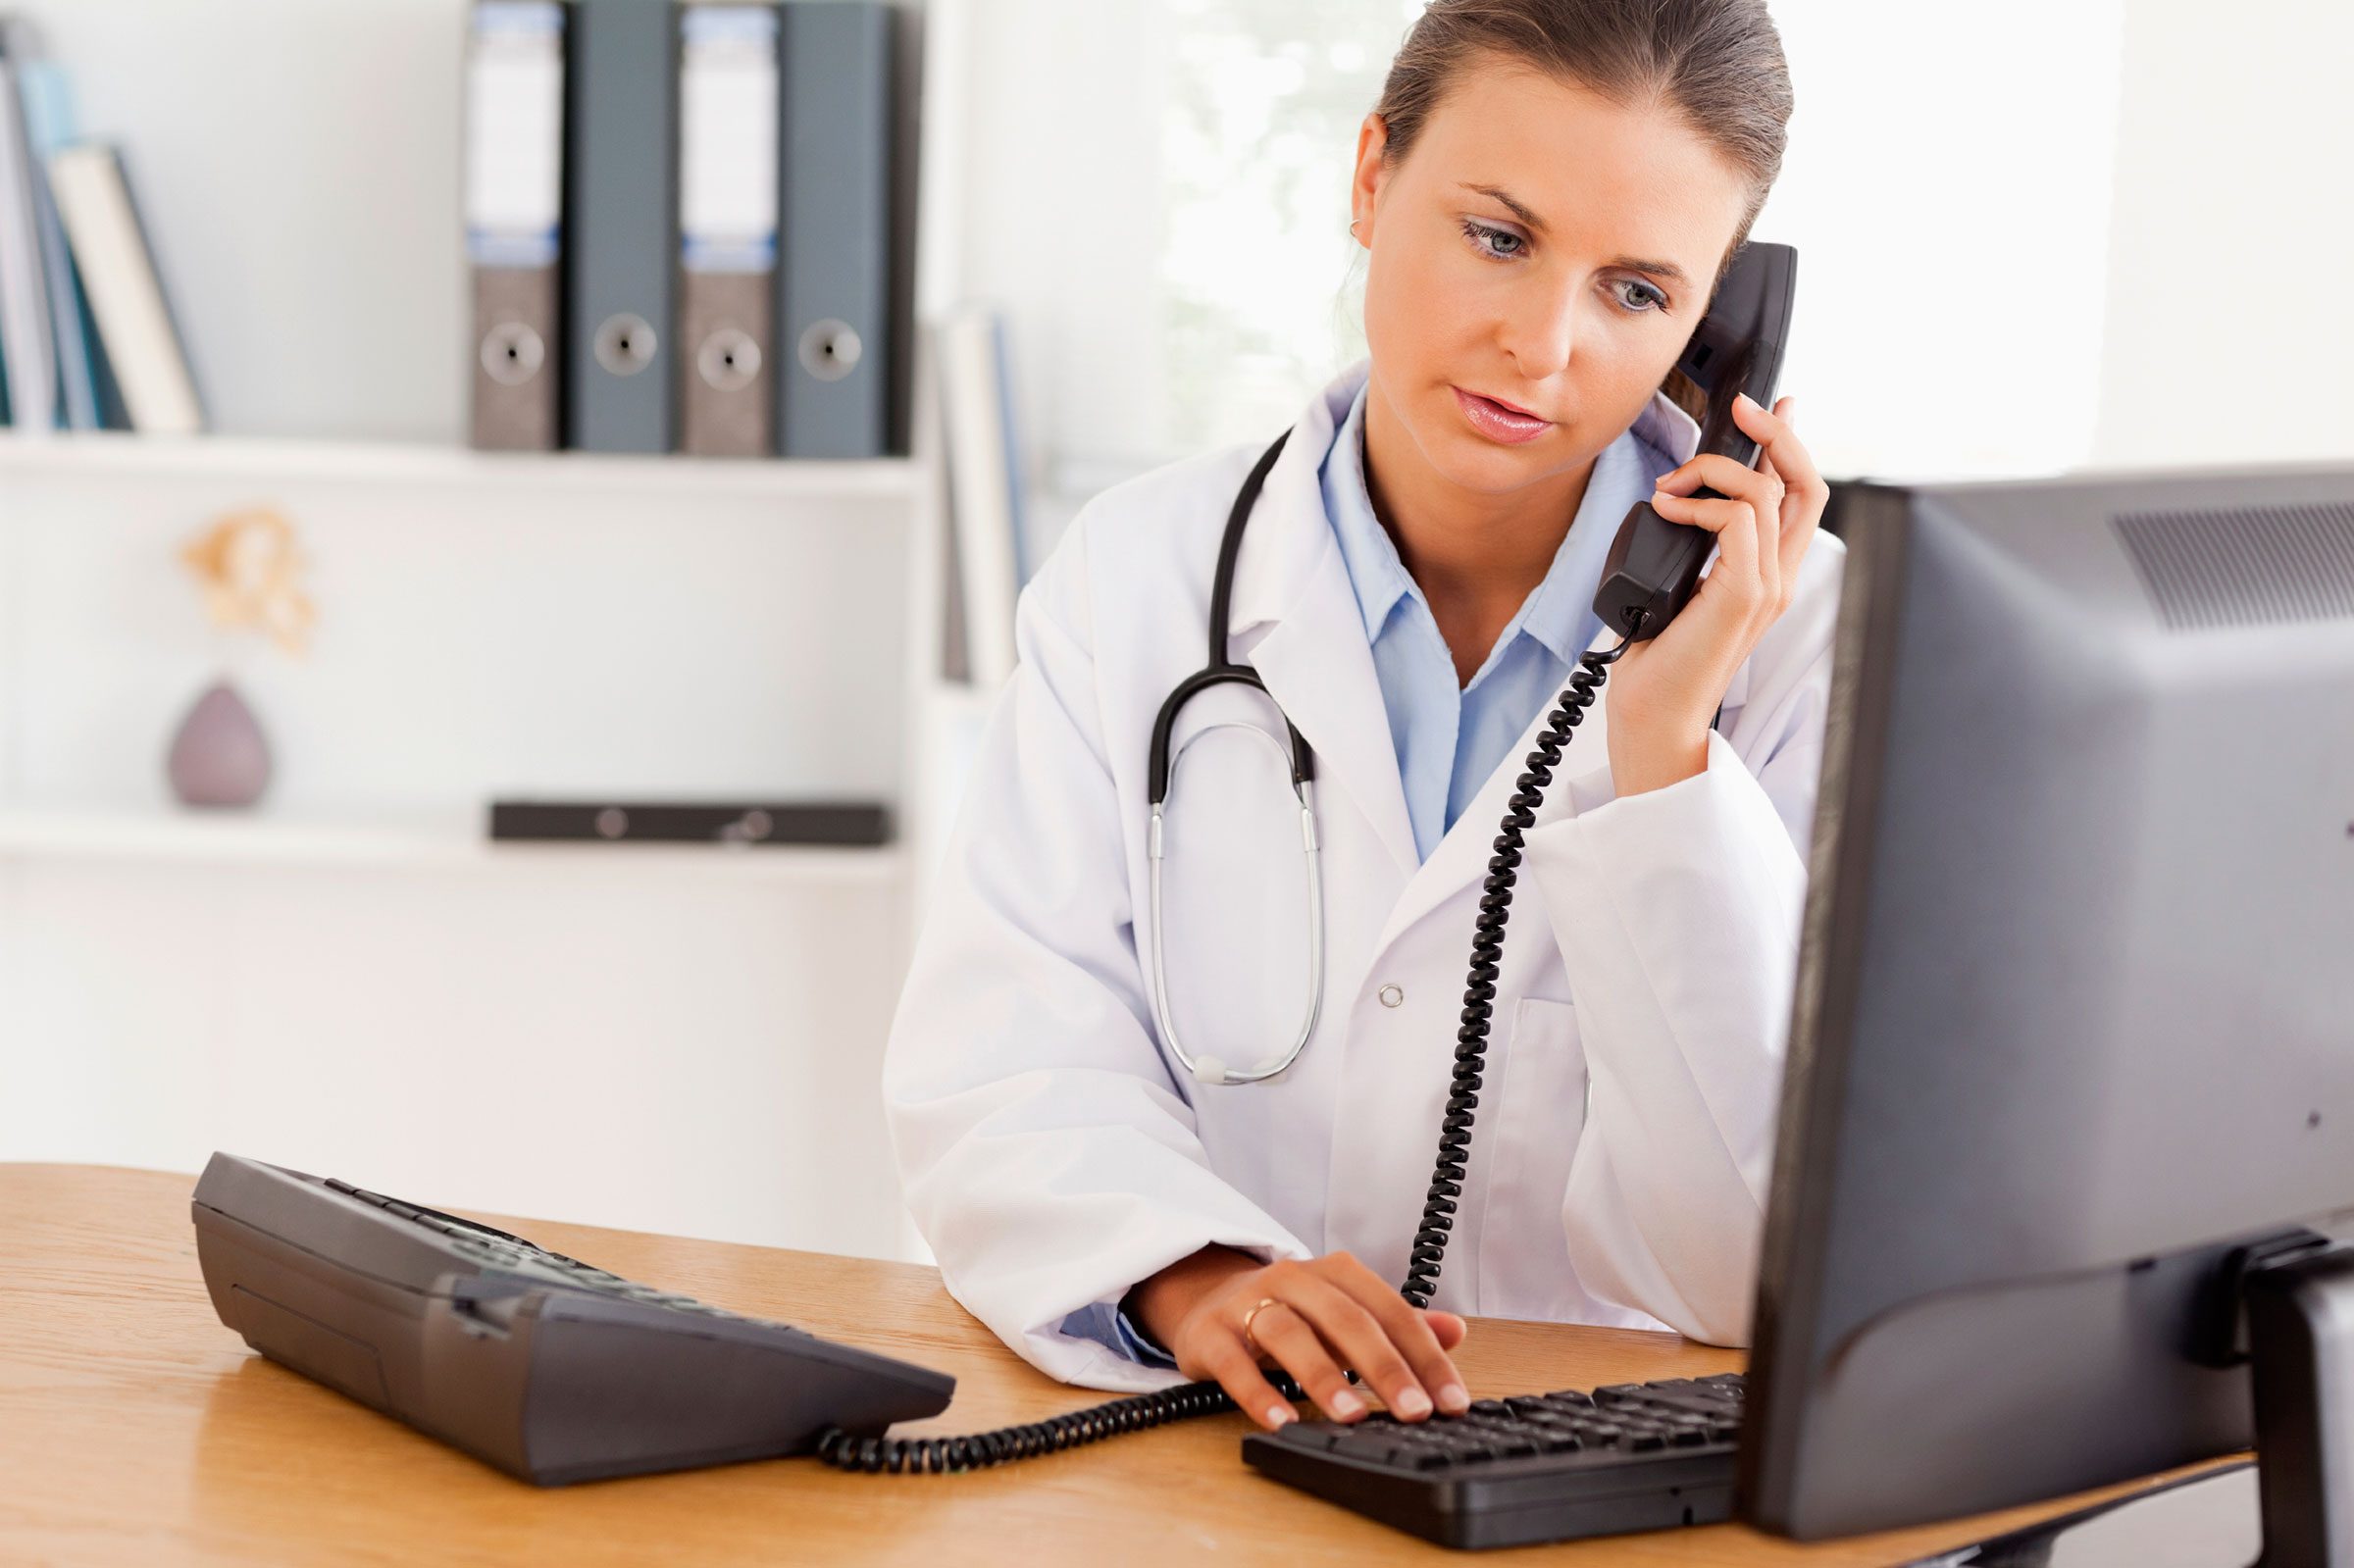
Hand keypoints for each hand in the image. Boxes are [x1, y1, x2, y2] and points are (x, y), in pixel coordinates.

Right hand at [1131, 1246, 1471, 1430]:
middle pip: (1345, 1320)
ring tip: (1352, 1417)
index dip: (1425, 1355)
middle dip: (1385, 1368)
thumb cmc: (1291, 1314)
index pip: (1390, 1311)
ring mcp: (1248, 1304)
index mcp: (1335, 1273)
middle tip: (1414, 1411)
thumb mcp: (1346, 1316)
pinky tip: (1281, 1422)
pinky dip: (1257, 1394)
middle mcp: (1293, 1279)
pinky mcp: (1210, 1334)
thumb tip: (1455, 1331)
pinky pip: (1234, 1363)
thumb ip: (1399, 1327)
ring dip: (1324, 1378)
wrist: (1209, 1302)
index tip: (1451, 1399)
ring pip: (1290, 1335)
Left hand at [1602, 392, 1828, 795]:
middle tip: (1740, 407)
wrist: (1654, 714)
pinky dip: (1699, 506)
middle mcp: (1778, 578)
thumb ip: (1692, 545)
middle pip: (1805, 483)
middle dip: (1775, 433)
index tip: (1768, 410)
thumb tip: (1674, 498)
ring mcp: (1766, 588)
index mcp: (1767, 574)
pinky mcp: (1744, 596)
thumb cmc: (1656, 657)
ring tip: (1667, 489)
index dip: (1789, 446)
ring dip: (1711, 471)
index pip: (1799, 496)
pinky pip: (1739, 521)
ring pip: (1767, 493)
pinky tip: (1666, 511)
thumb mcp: (1676, 583)